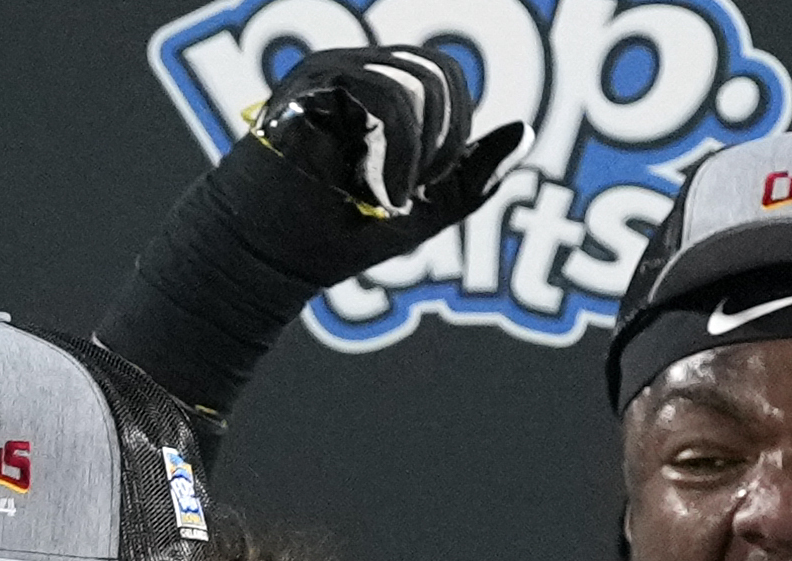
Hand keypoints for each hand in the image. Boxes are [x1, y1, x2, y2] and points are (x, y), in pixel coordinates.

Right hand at [239, 46, 529, 272]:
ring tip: (385, 194)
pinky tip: (374, 191)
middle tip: (408, 193)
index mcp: (380, 88)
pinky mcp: (312, 84)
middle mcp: (355, 69)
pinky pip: (388, 96)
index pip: (447, 77)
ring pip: (417, 83)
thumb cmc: (336, 237)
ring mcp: (331, 69)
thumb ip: (473, 174)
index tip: (422, 188)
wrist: (265, 260)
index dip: (455, 133)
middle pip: (440, 72)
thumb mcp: (425, 211)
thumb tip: (526, 129)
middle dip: (443, 143)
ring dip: (417, 155)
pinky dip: (398, 154)